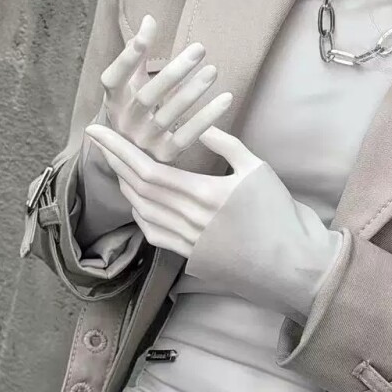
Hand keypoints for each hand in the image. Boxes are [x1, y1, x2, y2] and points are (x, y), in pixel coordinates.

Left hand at [82, 122, 341, 319]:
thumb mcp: (258, 169)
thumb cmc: (281, 214)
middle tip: (99, 142)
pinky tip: (139, 202)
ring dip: (125, 188)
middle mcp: (190, 220)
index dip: (118, 150)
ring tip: (117, 167)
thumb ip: (226, 145)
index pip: (149, 169)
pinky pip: (155, 235)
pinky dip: (141, 216)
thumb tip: (198, 126)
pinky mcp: (192, 258)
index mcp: (205, 194)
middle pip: (139, 189)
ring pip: (143, 212)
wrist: (293, 265)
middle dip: (114, 162)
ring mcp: (189, 242)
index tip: (98, 132)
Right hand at [97, 14, 232, 162]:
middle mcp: (124, 123)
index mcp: (113, 102)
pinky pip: (187, 137)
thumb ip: (137, 54)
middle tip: (200, 48)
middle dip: (174, 72)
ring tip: (213, 71)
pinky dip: (207, 118)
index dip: (128, 56)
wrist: (128, 159)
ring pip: (169, 116)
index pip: (114, 78)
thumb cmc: (132, 110)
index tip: (148, 30)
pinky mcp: (164, 156)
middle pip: (147, 97)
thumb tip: (149, 19)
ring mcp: (143, 142)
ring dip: (192, 92)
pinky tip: (225, 99)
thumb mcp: (129, 85)